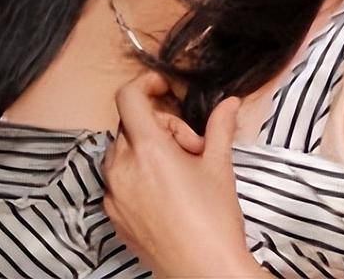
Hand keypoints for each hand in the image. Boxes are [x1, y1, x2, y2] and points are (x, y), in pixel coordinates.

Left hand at [101, 70, 255, 277]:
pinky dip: (136, 173)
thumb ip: (220, 126)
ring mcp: (114, 194)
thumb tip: (229, 103)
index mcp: (147, 150)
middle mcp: (122, 168)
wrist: (206, 273)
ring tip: (179, 171)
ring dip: (147, 148)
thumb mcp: (219, 166)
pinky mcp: (113, 215)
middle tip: (191, 147)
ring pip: (122, 150)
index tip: (164, 88)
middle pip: (131, 124)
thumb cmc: (214, 221)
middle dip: (160, 125)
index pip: (128, 97)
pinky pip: (117, 178)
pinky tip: (165, 191)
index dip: (145, 84)